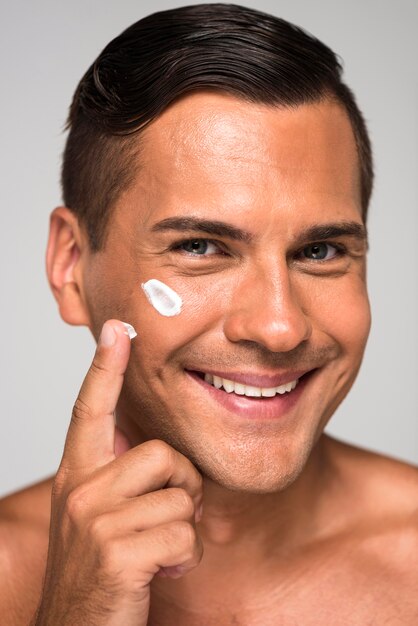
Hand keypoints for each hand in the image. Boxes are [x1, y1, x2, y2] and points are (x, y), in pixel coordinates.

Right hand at [33, 320, 202, 625]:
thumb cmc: (99, 572)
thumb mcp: (102, 517)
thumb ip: (124, 481)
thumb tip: (165, 457)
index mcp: (78, 474)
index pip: (90, 409)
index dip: (106, 367)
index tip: (118, 329)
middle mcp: (81, 488)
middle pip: (164, 455)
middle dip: (182, 489)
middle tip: (168, 519)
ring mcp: (96, 519)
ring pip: (180, 497)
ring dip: (183, 530)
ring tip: (159, 552)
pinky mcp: (116, 551)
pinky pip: (184, 535)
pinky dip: (185, 558)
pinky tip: (161, 573)